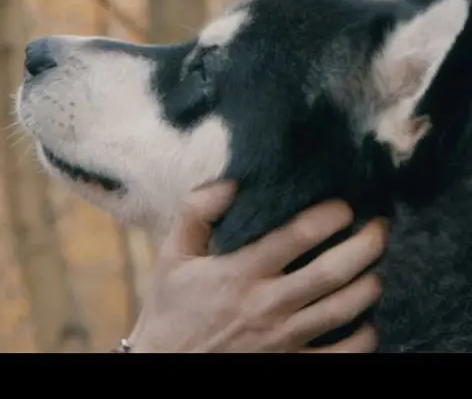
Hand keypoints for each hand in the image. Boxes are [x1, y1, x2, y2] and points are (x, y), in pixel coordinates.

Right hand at [124, 181, 385, 352]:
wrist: (166, 363)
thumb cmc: (171, 307)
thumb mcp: (171, 256)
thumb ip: (195, 213)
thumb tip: (230, 181)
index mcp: (238, 272)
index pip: (297, 236)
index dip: (330, 215)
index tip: (345, 204)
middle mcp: (266, 305)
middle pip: (333, 271)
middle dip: (365, 244)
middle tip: (378, 227)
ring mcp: (283, 338)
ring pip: (346, 308)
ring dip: (370, 283)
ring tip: (374, 266)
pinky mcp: (291, 363)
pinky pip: (344, 352)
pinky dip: (365, 335)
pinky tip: (366, 319)